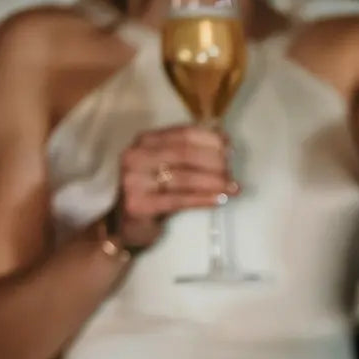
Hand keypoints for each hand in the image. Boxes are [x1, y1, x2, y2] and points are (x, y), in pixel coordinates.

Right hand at [117, 126, 236, 248]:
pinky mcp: (139, 204)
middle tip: (232, 174)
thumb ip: (188, 152)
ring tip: (232, 188)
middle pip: (186, 154)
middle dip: (215, 163)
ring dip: (214, 182)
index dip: (212, 141)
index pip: (185, 134)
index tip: (230, 149)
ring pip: (185, 177)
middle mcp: (137, 156)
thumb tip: (224, 142)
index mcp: (146, 141)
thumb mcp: (166, 166)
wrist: (125, 224)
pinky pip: (179, 200)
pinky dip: (203, 199)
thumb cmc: (153, 191)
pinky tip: (219, 200)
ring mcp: (134, 180)